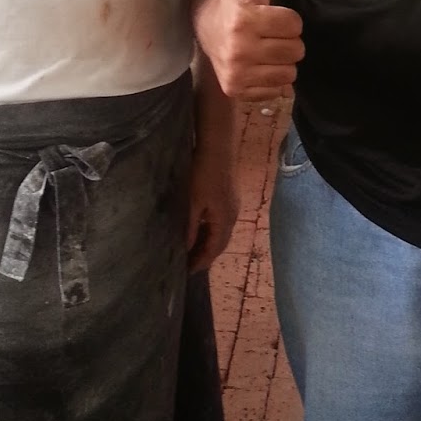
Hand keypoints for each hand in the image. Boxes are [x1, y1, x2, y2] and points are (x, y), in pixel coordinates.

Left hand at [186, 144, 238, 272]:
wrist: (217, 149)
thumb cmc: (203, 175)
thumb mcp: (193, 203)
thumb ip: (191, 227)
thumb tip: (187, 248)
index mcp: (224, 221)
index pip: (214, 249)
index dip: (202, 261)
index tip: (188, 272)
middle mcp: (232, 216)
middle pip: (220, 243)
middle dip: (205, 255)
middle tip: (189, 265)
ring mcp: (233, 207)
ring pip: (221, 232)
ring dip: (208, 243)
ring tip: (192, 251)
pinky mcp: (229, 198)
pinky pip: (221, 223)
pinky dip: (210, 231)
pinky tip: (199, 230)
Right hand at [195, 0, 303, 99]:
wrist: (203, 29)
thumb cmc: (233, 0)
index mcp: (244, 19)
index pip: (295, 24)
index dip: (286, 18)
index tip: (269, 14)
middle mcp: (239, 50)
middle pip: (296, 50)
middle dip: (286, 40)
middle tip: (267, 32)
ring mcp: (238, 74)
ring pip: (290, 72)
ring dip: (281, 61)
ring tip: (264, 49)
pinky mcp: (238, 91)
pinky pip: (278, 89)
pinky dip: (272, 80)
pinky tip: (258, 65)